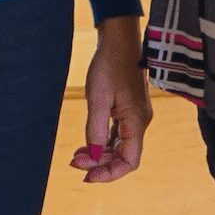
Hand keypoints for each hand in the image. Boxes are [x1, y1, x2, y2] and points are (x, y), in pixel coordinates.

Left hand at [70, 15, 152, 181]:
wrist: (119, 38)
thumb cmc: (109, 64)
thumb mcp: (98, 99)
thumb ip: (97, 131)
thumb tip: (95, 158)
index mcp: (137, 121)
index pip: (130, 162)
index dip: (110, 173)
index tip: (87, 175)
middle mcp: (140, 121)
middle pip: (124, 156)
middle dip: (100, 164)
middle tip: (74, 162)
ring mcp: (134, 115)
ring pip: (119, 146)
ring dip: (100, 155)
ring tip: (76, 155)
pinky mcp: (128, 108)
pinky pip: (117, 133)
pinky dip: (102, 142)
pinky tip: (87, 143)